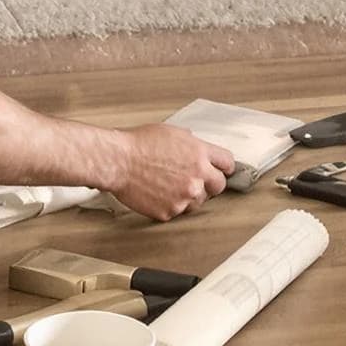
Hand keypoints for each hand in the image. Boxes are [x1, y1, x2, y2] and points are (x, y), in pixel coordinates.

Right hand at [111, 124, 235, 221]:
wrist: (118, 162)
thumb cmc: (138, 144)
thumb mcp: (172, 133)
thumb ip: (191, 143)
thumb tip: (197, 148)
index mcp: (199, 153)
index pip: (227, 163)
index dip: (223, 166)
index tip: (222, 170)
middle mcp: (197, 176)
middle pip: (219, 186)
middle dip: (210, 183)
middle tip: (194, 180)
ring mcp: (184, 196)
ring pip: (198, 201)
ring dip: (189, 195)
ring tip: (168, 185)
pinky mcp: (170, 212)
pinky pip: (178, 211)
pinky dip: (170, 205)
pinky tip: (157, 193)